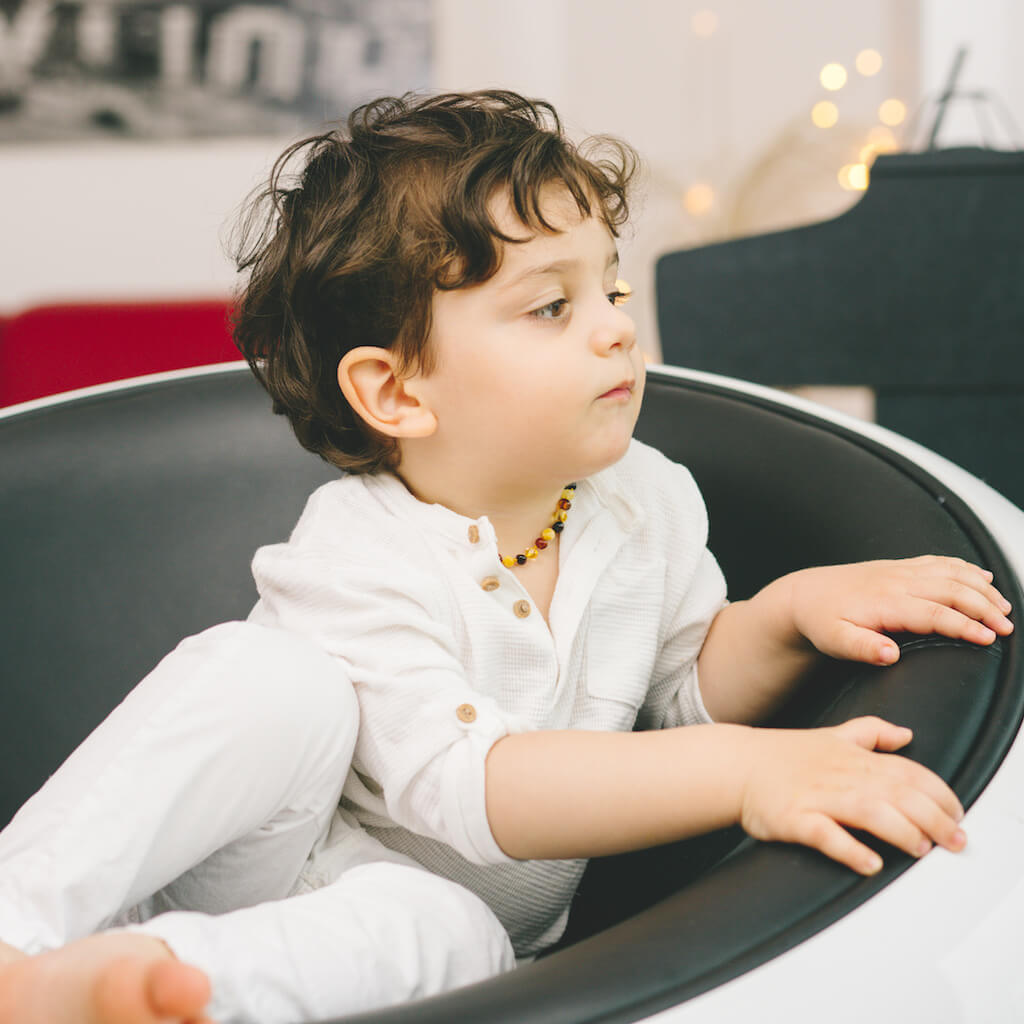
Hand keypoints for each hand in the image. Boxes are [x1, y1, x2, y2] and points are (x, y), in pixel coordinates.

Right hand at [740, 716, 964, 873]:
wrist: (735, 765)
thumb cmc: (783, 755)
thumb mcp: (831, 734)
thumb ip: (871, 733)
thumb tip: (906, 734)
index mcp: (853, 757)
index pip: (908, 772)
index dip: (939, 793)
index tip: (957, 814)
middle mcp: (840, 775)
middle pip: (897, 792)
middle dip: (933, 818)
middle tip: (953, 840)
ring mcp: (816, 796)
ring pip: (868, 811)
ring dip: (900, 831)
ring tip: (919, 848)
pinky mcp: (794, 818)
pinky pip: (825, 835)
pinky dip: (850, 850)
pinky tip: (869, 863)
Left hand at [784, 555, 1012, 664]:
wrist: (804, 594)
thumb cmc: (820, 621)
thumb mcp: (834, 641)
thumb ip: (862, 648)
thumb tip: (889, 654)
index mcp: (885, 602)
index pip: (935, 613)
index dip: (965, 625)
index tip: (989, 638)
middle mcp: (897, 581)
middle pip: (952, 590)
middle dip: (984, 607)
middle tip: (1007, 627)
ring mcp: (899, 570)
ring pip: (951, 572)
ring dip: (981, 587)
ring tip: (1004, 607)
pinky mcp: (899, 566)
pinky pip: (938, 561)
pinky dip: (965, 567)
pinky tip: (982, 576)